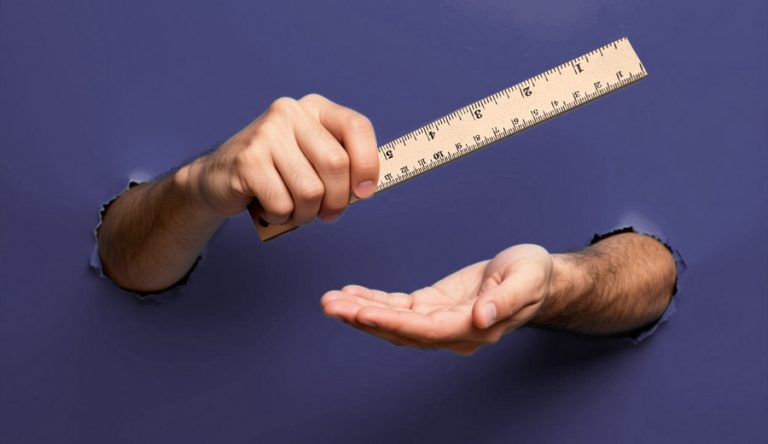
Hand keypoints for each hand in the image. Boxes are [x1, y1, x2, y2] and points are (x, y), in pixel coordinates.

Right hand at [182, 94, 378, 224]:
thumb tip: (367, 187)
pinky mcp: (248, 160)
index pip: (356, 127)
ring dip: (306, 214)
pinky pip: (283, 204)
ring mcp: (266, 134)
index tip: (364, 192)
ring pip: (311, 191)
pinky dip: (281, 218)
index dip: (368, 164)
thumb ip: (342, 167)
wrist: (218, 178)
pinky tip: (268, 208)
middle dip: (336, 201)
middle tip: (326, 214)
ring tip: (292, 210)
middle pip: (337, 164)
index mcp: (315, 109)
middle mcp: (291, 113)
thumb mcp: (313, 160)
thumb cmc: (277, 173)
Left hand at [321, 244, 553, 354]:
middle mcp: (452, 331)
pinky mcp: (432, 306)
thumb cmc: (533, 276)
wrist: (534, 276)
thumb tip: (480, 318)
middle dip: (364, 319)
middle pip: (401, 331)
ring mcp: (440, 321)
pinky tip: (350, 294)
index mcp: (474, 328)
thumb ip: (504, 301)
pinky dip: (372, 301)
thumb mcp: (527, 279)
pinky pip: (397, 307)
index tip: (362, 312)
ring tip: (330, 301)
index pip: (426, 330)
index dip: (392, 323)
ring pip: (393, 322)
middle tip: (331, 305)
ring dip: (361, 312)